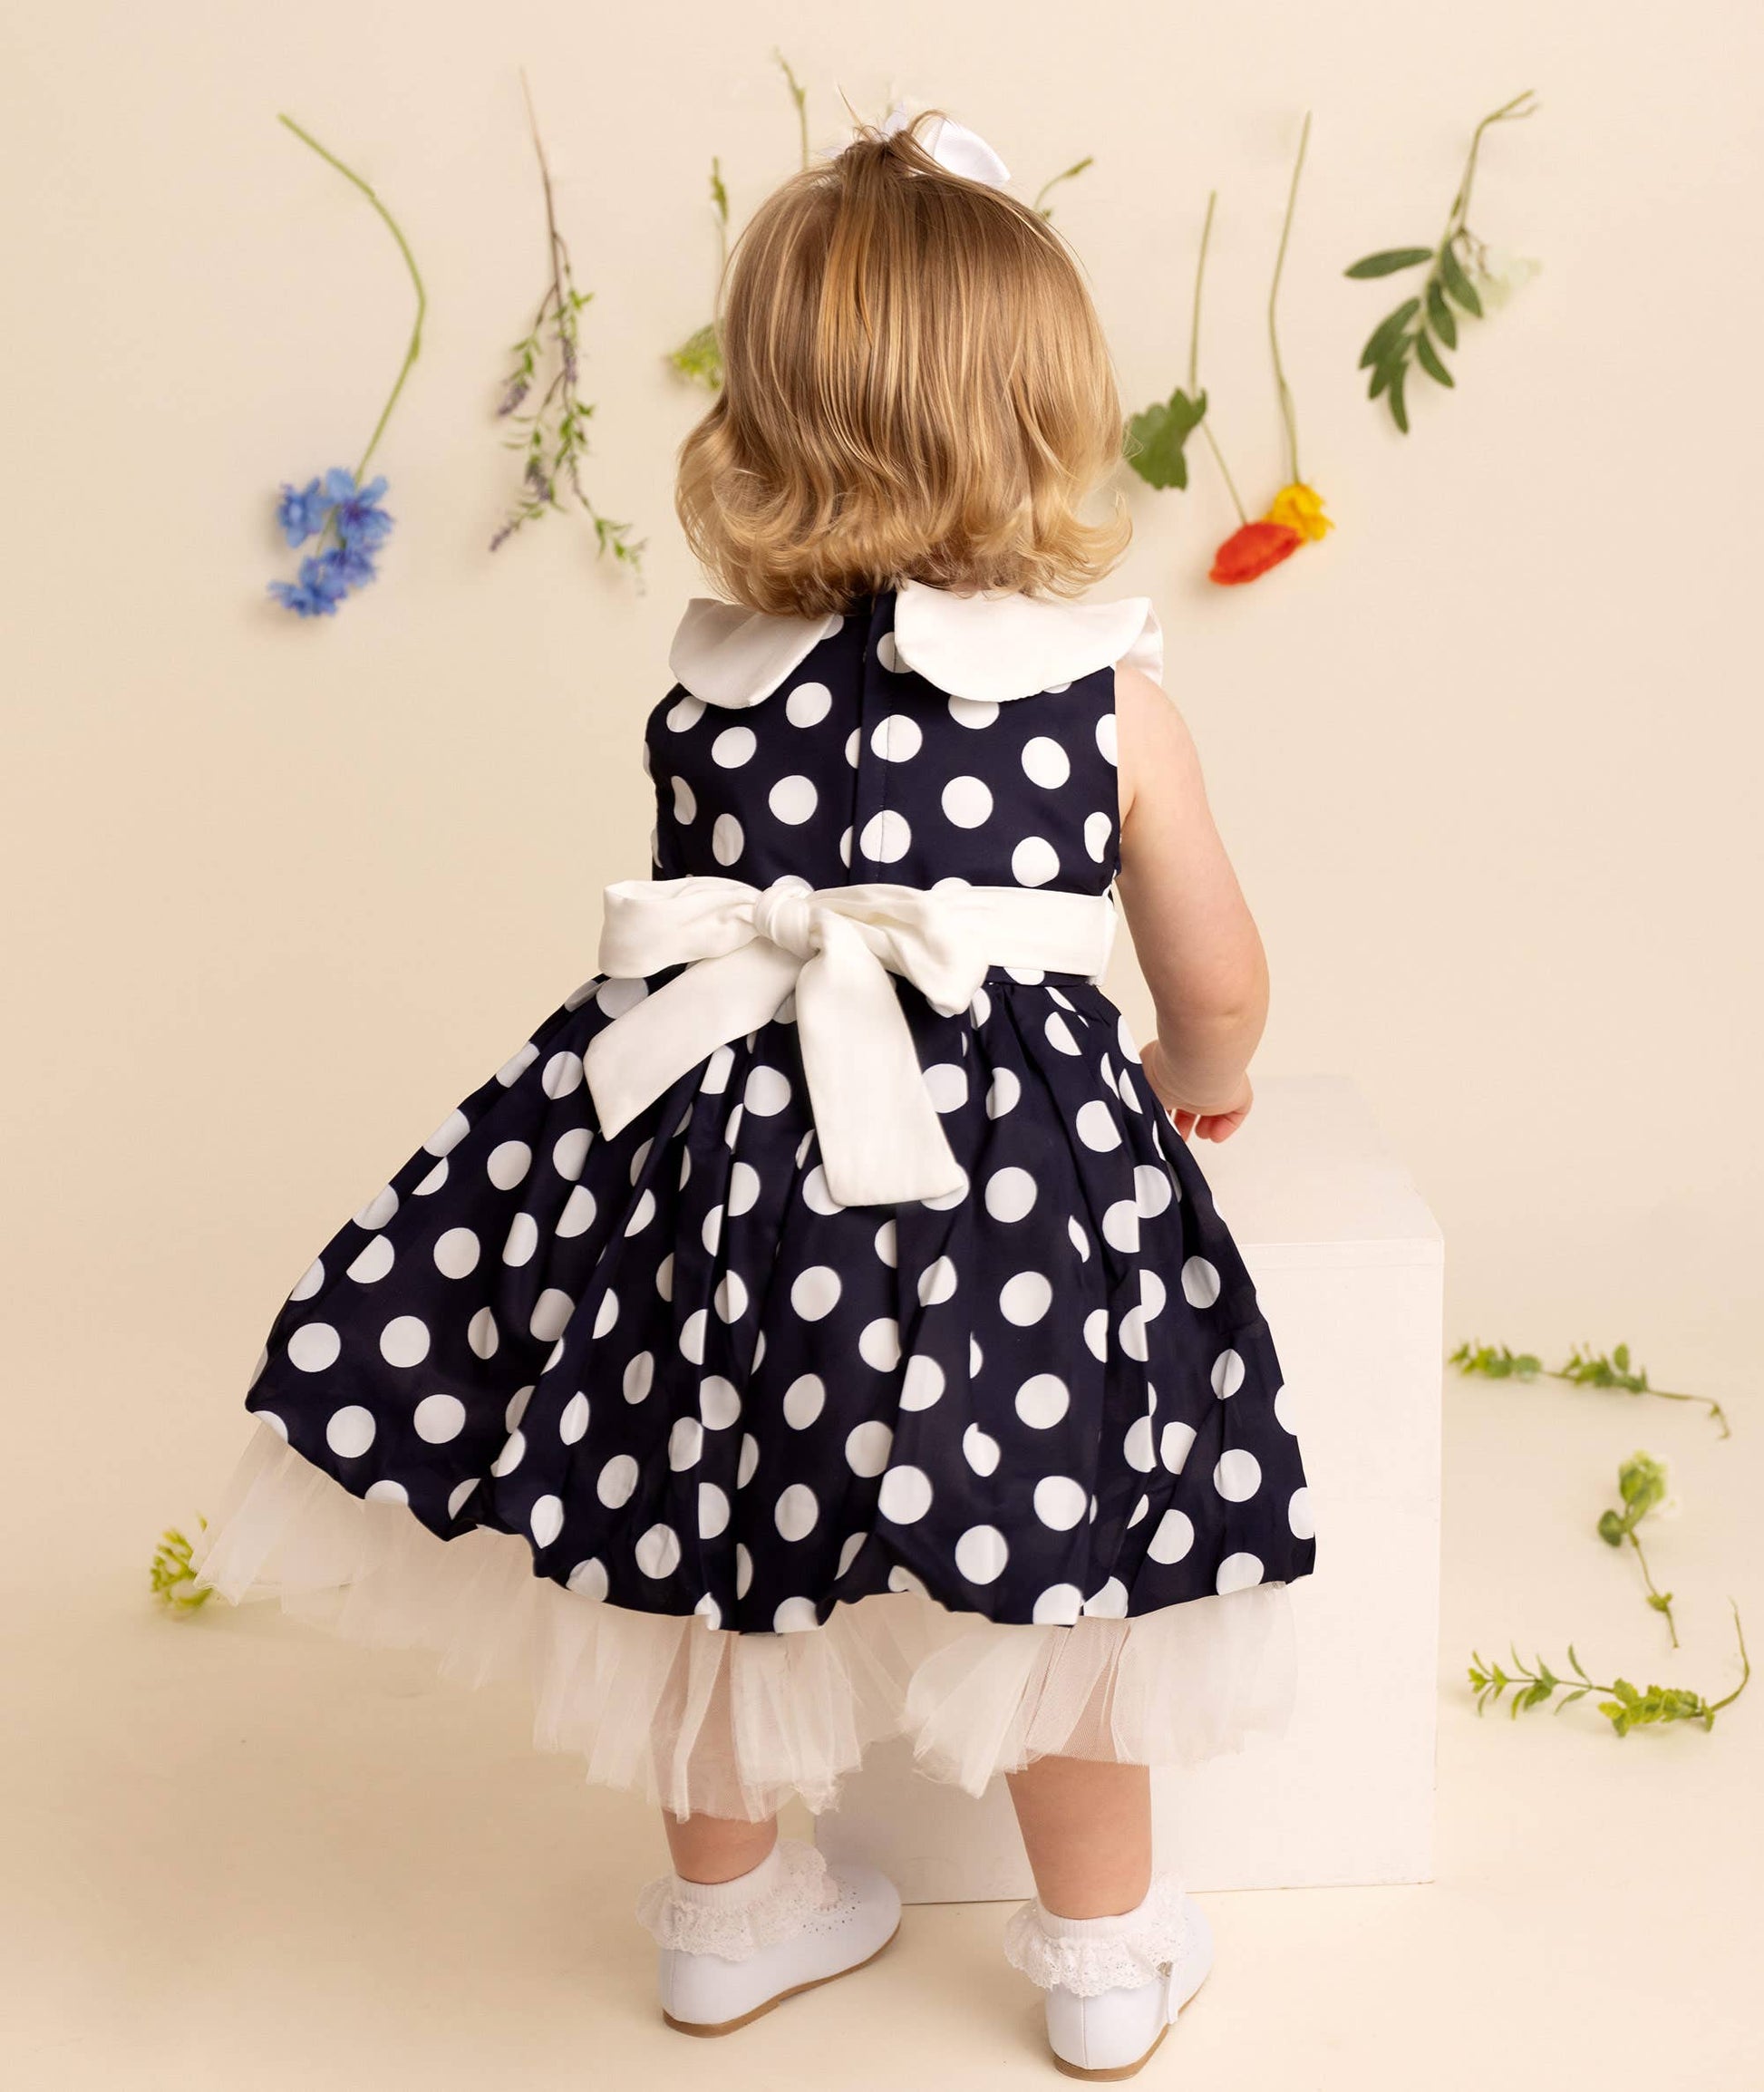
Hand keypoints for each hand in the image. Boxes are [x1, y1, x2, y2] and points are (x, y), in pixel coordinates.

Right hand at [1138, 1041, 1252, 1142]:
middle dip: (1185, 1120)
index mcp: (1170, 1067)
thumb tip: (1139, 1111)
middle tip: (1179, 1135)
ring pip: (1215, 1104)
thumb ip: (1141, 1100)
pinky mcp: (1238, 1092)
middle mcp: (1195, 1071)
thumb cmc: (1163, 1070)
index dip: (1165, 1111)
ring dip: (1206, 1123)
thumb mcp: (1139, 1087)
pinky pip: (1236, 1110)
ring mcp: (1218, 1079)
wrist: (1196, 1065)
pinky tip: (1215, 1136)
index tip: (1160, 1126)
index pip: (1170, 1091)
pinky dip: (1226, 1126)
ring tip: (1199, 1134)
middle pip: (1192, 1098)